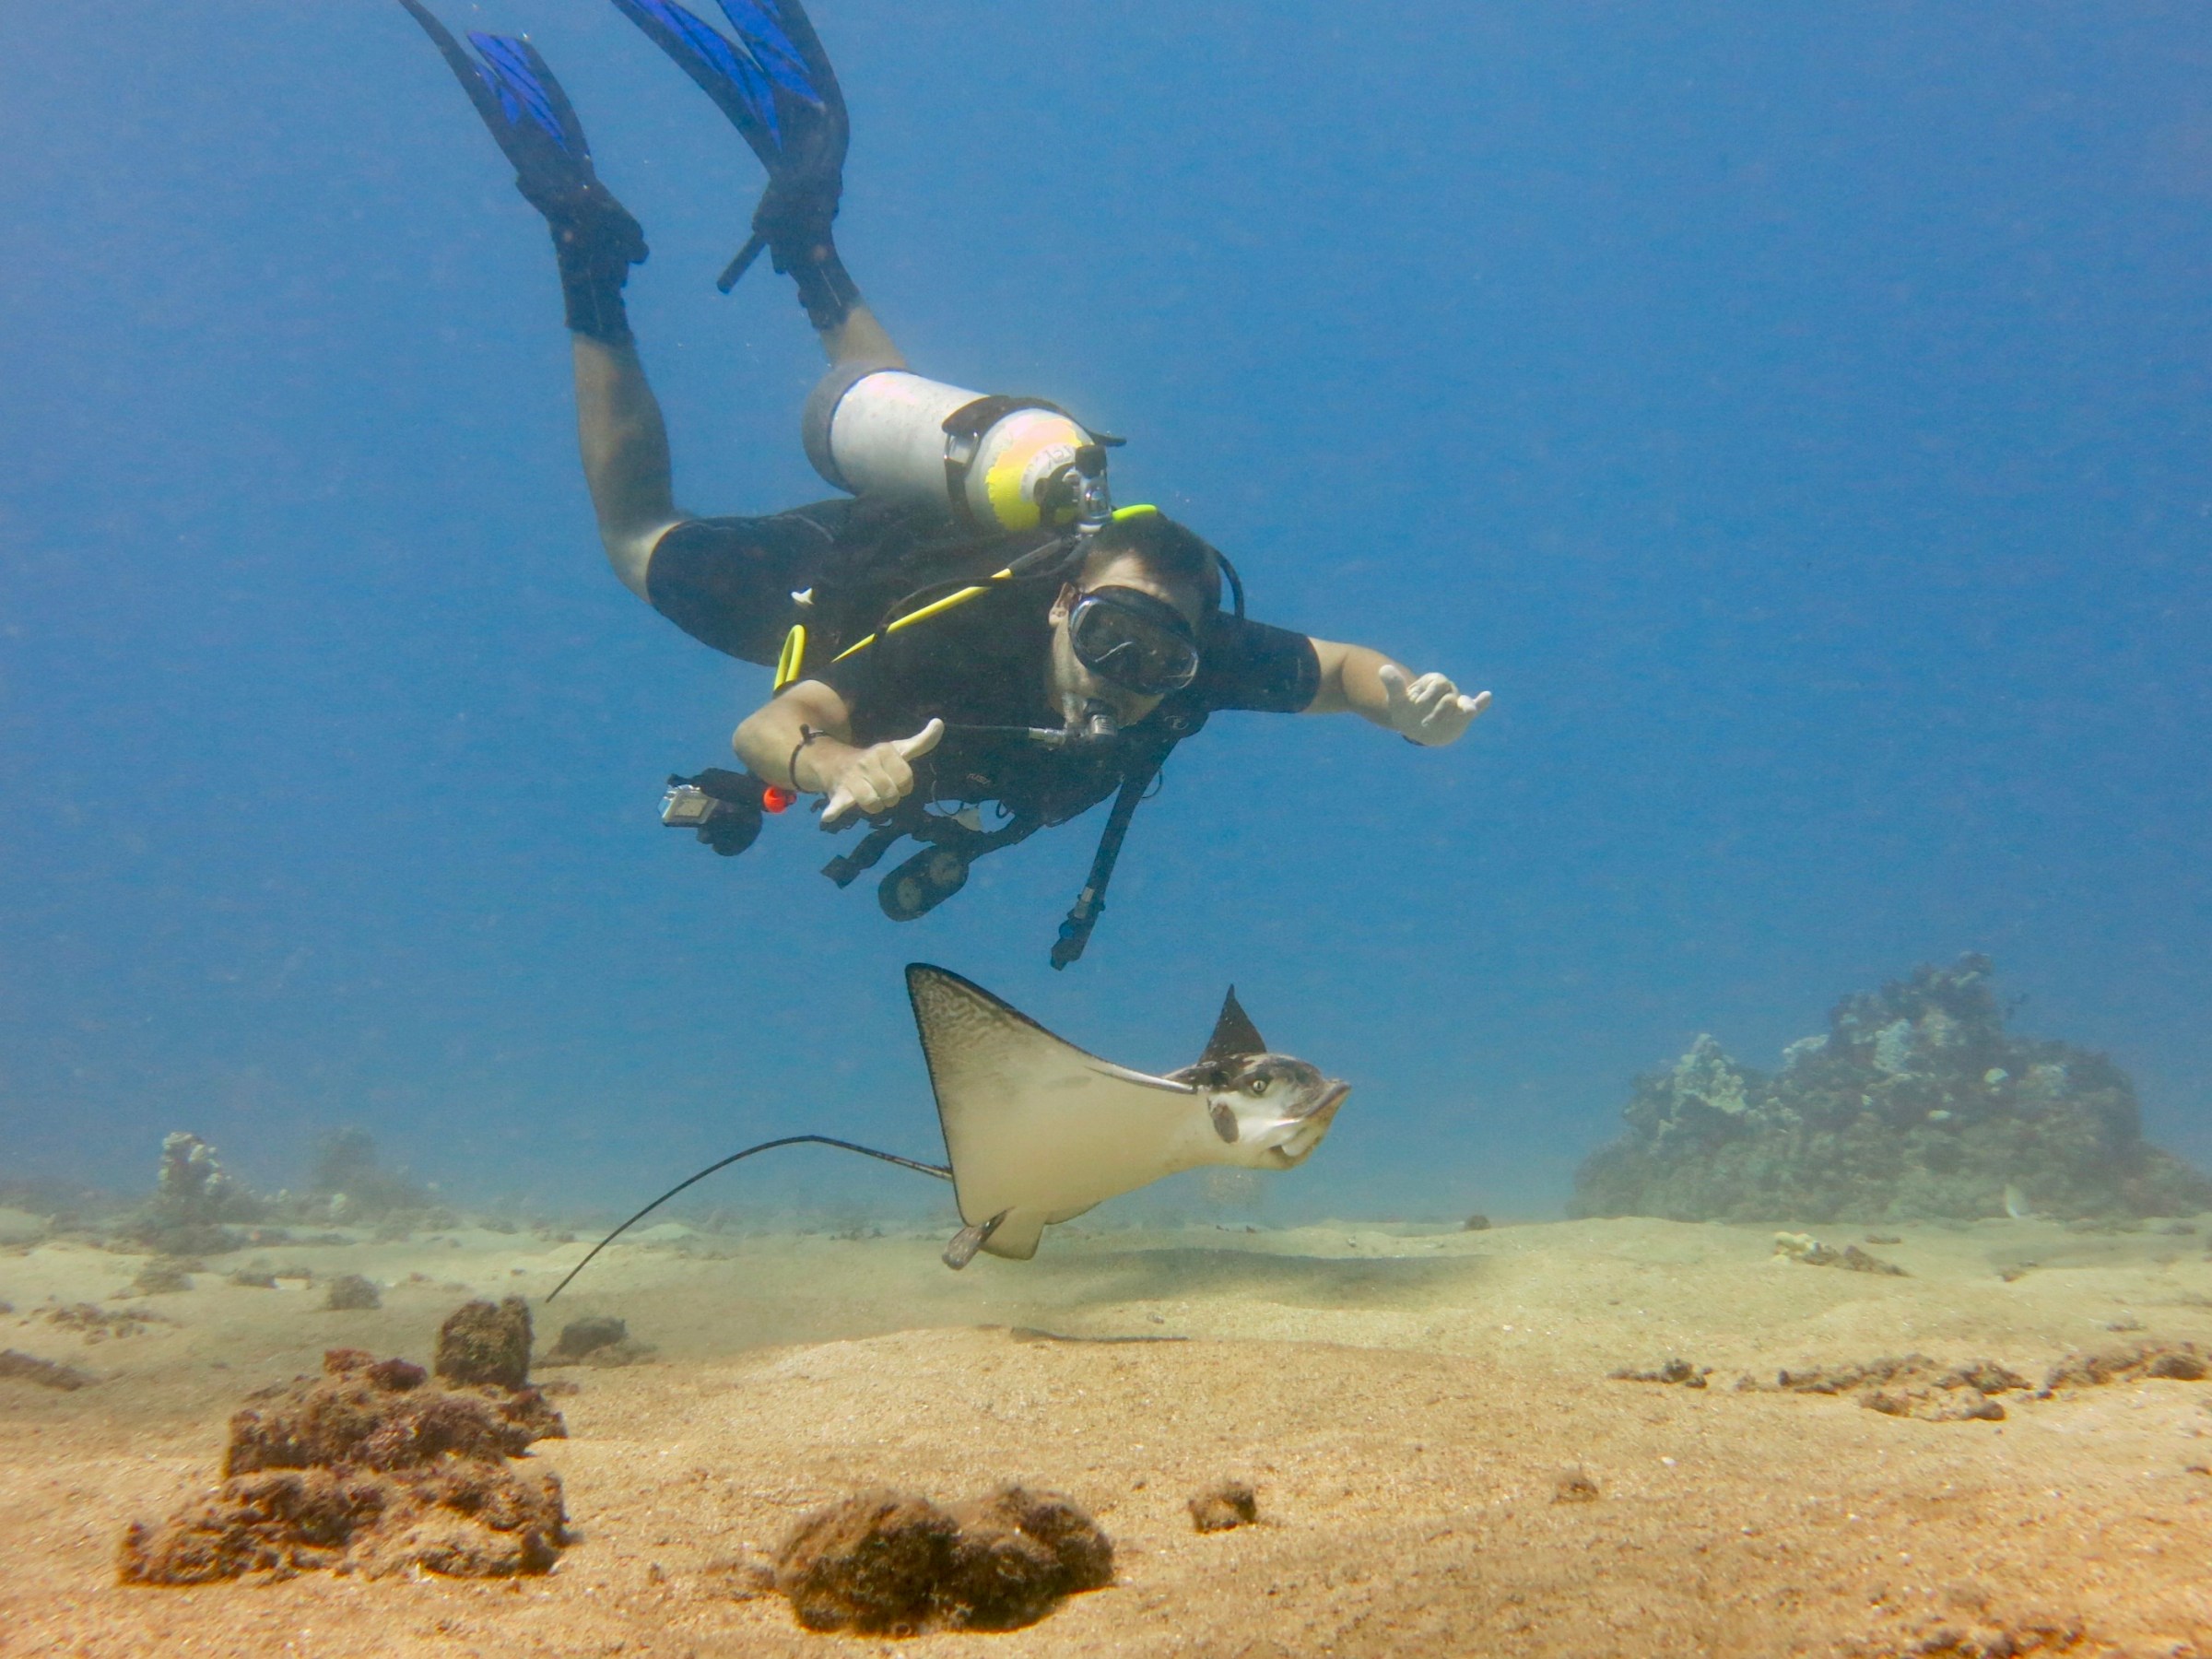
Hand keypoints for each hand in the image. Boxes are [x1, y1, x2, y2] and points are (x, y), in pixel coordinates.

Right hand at [817, 719, 944, 827]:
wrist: (835, 763)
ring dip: (875, 806)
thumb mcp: (898, 749)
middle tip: (882, 790)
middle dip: (890, 798)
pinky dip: (833, 811)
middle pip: (891, 794)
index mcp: (884, 751)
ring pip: (873, 804)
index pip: (906, 779)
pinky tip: (829, 816)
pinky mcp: (839, 793)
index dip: (905, 786)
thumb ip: (921, 742)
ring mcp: (853, 778)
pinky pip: (837, 804)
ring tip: (871, 798)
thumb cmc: (875, 760)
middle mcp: (867, 762)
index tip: (897, 781)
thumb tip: (940, 723)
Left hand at [1377, 665, 1490, 746]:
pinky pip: (1476, 708)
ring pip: (1463, 704)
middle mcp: (1448, 690)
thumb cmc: (1407, 712)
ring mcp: (1457, 703)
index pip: (1436, 682)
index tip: (1415, 704)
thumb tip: (1383, 668)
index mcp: (1434, 682)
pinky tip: (1487, 696)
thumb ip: (1394, 685)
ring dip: (1459, 711)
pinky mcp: (1463, 716)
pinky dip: (1481, 703)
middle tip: (1424, 724)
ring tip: (1466, 712)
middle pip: (1449, 695)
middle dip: (1438, 710)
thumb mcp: (1398, 701)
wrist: (1415, 727)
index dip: (1426, 693)